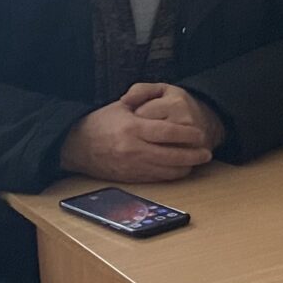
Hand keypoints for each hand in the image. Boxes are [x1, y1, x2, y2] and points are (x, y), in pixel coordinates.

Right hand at [61, 86, 214, 183]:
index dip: (187, 135)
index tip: (200, 135)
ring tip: (197, 161)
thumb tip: (167, 103)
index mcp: (132, 128)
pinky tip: (180, 169)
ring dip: (185, 167)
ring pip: (166, 171)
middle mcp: (133, 149)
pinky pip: (157, 179)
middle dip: (193, 155)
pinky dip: (171, 175)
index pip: (167, 133)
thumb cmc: (100, 123)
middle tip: (207, 153)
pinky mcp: (130, 178)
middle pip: (171, 156)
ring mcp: (132, 166)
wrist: (76, 146)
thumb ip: (144, 104)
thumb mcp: (121, 107)